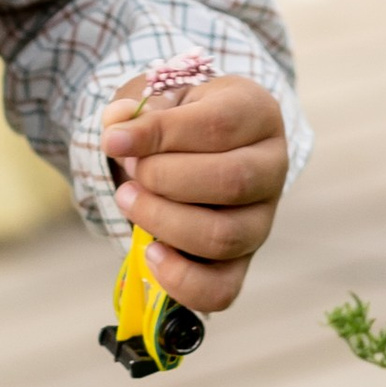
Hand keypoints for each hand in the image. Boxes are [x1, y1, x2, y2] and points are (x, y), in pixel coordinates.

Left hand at [100, 73, 286, 316]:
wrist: (194, 147)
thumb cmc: (179, 116)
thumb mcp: (162, 95)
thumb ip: (139, 108)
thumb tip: (117, 126)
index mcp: (257, 113)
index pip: (218, 126)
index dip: (161, 134)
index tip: (114, 141)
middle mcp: (272, 168)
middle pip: (231, 181)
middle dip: (164, 178)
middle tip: (130, 171)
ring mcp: (261, 220)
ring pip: (224, 236)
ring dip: (163, 221)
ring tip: (129, 199)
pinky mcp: (242, 262)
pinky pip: (222, 290)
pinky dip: (180, 279)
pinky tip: (150, 252)